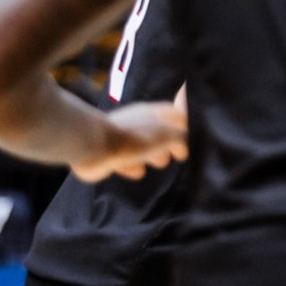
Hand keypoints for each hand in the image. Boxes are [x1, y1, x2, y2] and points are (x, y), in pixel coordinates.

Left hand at [71, 102, 187, 182]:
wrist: (94, 146)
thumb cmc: (135, 138)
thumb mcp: (167, 136)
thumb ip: (180, 139)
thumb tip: (183, 149)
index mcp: (153, 113)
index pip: (174, 113)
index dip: (184, 121)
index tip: (191, 133)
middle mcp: (138, 122)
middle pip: (158, 130)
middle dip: (167, 142)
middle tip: (174, 154)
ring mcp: (122, 137)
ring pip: (142, 145)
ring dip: (150, 154)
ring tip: (159, 163)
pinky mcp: (109, 154)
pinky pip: (126, 160)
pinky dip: (132, 166)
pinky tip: (137, 173)